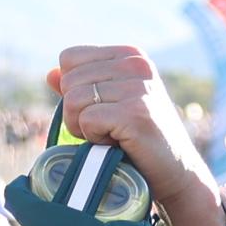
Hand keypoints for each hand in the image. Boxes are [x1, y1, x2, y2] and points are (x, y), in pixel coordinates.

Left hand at [48, 45, 213, 225]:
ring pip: (73, 100)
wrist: (175, 170)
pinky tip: (118, 143)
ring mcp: (138, 88)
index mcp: (129, 55)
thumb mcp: (111, 103)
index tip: (101, 107)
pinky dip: (94, 138)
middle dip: (76, 111)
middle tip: (106, 127)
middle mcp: (136, 65)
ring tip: (112, 135)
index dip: (72, 88)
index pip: (69, 58)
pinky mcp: (136, 113)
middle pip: (68, 80)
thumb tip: (50, 74)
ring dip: (83, 127)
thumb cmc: (138, 137)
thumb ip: (82, 87)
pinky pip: (86, 120)